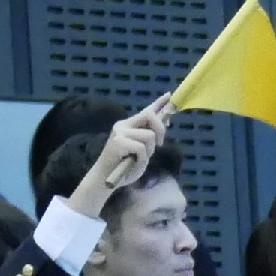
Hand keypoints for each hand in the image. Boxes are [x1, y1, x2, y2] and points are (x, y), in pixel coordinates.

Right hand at [64, 96, 173, 218]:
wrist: (106, 179)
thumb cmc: (125, 168)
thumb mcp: (142, 152)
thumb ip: (150, 138)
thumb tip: (165, 124)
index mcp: (128, 126)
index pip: (146, 111)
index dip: (159, 103)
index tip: (169, 95)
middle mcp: (123, 125)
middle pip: (150, 116)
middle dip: (160, 130)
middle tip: (159, 144)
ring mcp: (119, 133)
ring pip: (149, 136)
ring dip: (149, 151)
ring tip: (137, 159)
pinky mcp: (118, 142)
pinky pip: (141, 148)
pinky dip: (142, 160)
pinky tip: (133, 164)